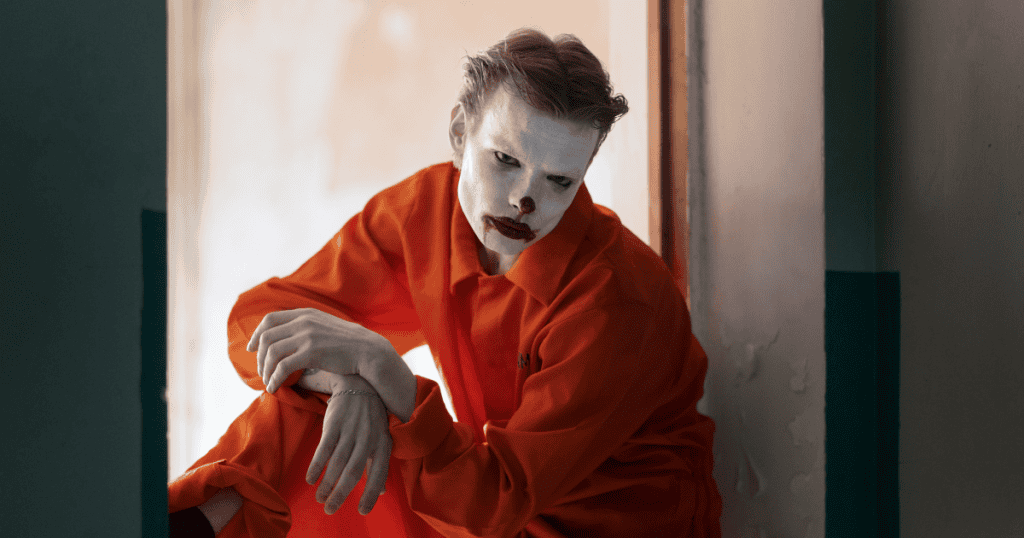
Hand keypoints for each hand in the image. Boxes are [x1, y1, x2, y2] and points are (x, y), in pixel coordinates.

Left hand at [247, 308, 388, 393]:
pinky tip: (273, 387)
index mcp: (305, 313)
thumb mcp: (325, 325)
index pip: (270, 319)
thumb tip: (289, 336)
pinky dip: (274, 379)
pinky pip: (282, 367)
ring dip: (265, 369)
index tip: (251, 348)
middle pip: (266, 337)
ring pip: (271, 352)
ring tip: (268, 380)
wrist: (368, 351)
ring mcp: (307, 337)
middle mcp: (303, 322)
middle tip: (261, 370)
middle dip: (259, 356)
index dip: (256, 334)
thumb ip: (307, 326)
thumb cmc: (348, 343)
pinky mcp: (311, 353)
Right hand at [307, 374, 391, 515]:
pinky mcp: (334, 423)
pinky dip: (317, 466)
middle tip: (330, 510)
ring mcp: (351, 430)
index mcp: (383, 444)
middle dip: (341, 494)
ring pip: (337, 464)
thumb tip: (381, 492)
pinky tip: (310, 479)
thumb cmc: (372, 419)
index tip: (362, 511)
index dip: (370, 494)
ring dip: (327, 484)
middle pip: (353, 472)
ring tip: (320, 499)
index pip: (379, 474)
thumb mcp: (381, 439)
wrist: (359, 386)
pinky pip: (324, 449)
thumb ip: (379, 466)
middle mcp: (368, 438)